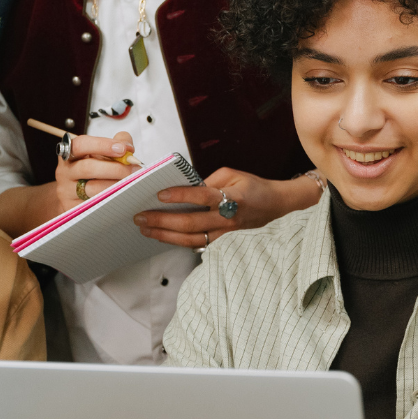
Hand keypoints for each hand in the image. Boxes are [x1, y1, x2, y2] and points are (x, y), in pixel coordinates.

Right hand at [50, 132, 139, 214]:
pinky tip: (122, 196)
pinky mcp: (72, 208)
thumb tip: (129, 148)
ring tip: (132, 183)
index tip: (123, 149)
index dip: (103, 145)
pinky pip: (94, 204)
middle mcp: (65, 171)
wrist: (75, 196)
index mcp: (71, 153)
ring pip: (92, 188)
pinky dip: (110, 199)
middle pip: (87, 168)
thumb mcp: (102, 154)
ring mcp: (66, 191)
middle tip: (135, 169)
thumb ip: (117, 143)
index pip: (81, 145)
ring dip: (115, 185)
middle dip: (115, 168)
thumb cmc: (93, 170)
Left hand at [133, 169, 321, 248]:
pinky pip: (196, 244)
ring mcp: (225, 233)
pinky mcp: (222, 241)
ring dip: (165, 235)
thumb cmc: (253, 187)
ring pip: (191, 239)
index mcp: (232, 197)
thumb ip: (208, 181)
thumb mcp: (233, 174)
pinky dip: (176, 241)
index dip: (180, 195)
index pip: (202, 196)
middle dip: (162, 221)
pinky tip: (161, 236)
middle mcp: (227, 218)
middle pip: (191, 223)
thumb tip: (184, 188)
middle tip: (140, 217)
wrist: (276, 205)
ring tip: (145, 229)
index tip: (160, 194)